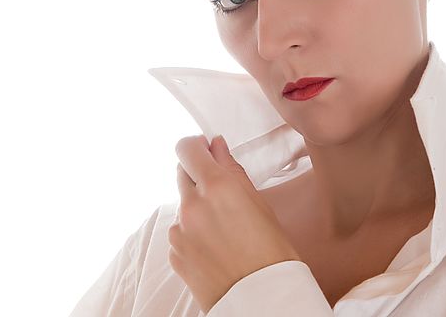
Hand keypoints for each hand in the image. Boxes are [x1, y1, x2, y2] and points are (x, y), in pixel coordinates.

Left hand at [169, 134, 300, 313]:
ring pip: (182, 204)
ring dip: (197, 205)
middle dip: (198, 174)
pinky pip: (180, 231)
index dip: (196, 146)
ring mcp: (180, 232)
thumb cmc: (271, 251)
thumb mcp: (259, 202)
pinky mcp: (174, 254)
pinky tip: (216, 244)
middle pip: (181, 172)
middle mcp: (192, 206)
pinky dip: (193, 231)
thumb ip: (232, 170)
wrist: (262, 298)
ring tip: (224, 226)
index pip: (187, 149)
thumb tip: (217, 148)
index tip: (206, 149)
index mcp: (217, 187)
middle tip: (222, 190)